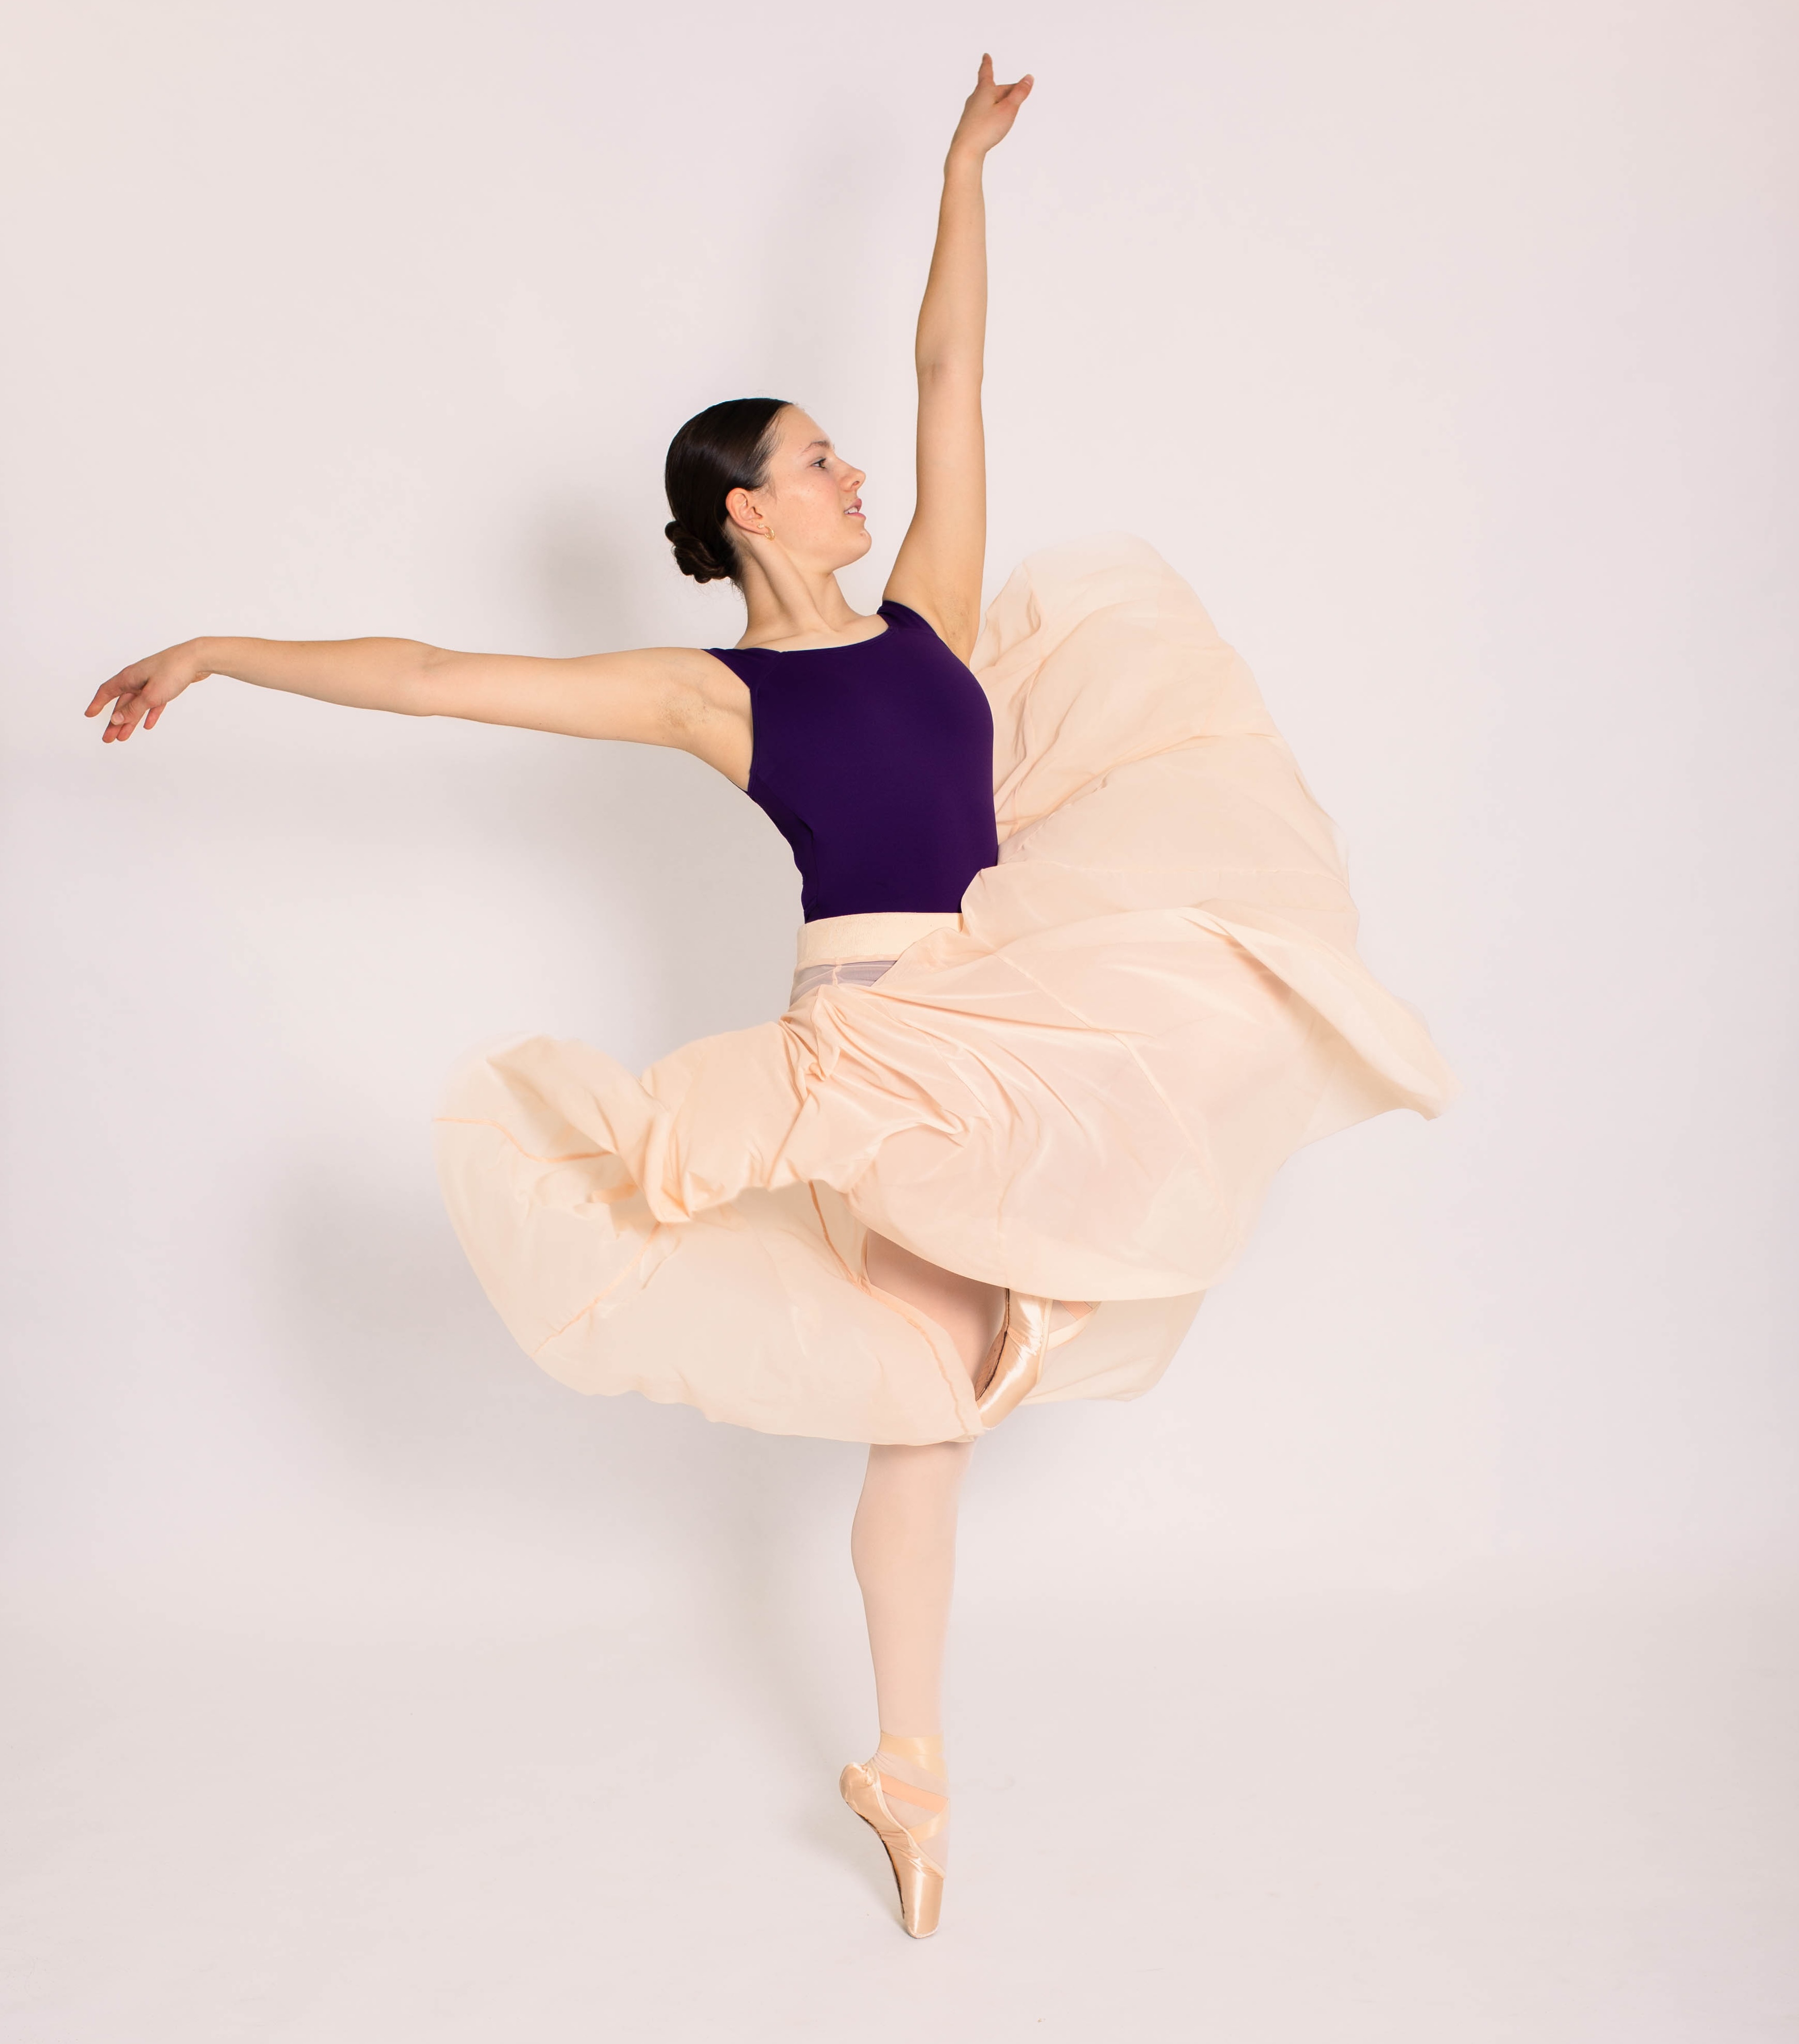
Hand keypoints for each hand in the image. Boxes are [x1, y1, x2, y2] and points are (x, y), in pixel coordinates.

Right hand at [85, 641, 209, 742]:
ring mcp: (150, 682)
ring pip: (136, 705)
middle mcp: (137, 679)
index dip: (97, 704)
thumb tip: (115, 719)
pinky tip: (147, 725)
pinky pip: (153, 703)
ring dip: (130, 721)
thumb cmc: (173, 671)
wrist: (197, 658)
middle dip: (114, 722)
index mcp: (128, 677)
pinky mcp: (165, 686)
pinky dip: (149, 714)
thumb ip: (133, 709)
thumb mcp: (151, 695)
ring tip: (123, 736)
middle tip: (108, 738)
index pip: (106, 692)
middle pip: (121, 703)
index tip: (89, 714)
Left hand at [948, 52, 1032, 160]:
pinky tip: (993, 123)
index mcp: (984, 90)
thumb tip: (1029, 78)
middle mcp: (975, 98)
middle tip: (1019, 92)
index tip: (986, 56)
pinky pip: (984, 114)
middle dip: (1006, 90)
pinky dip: (992, 114)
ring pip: (989, 102)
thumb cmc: (986, 129)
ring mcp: (971, 112)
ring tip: (1007, 110)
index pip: (987, 72)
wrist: (966, 150)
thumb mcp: (1008, 109)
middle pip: (993, 90)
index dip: (988, 63)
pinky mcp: (969, 125)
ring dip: (999, 103)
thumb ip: (1020, 93)